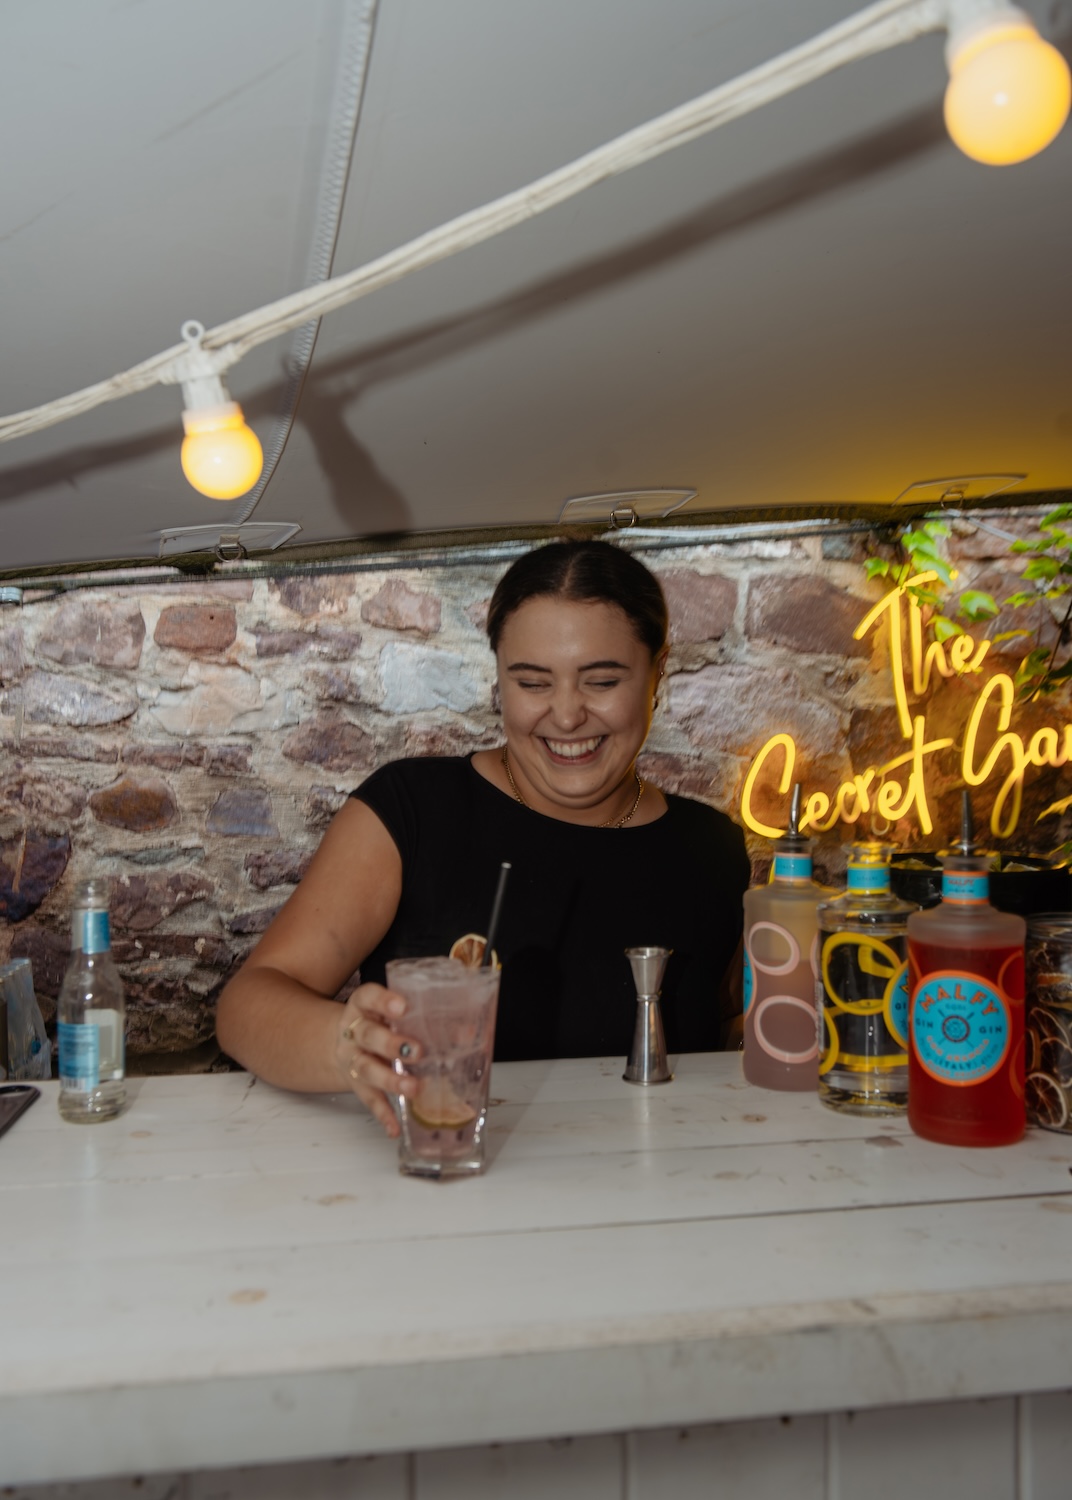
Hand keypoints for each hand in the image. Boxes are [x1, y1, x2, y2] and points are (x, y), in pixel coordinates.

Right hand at [336, 983, 419, 1137]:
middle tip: (417, 1051)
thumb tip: (468, 1032)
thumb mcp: (395, 1013)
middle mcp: (354, 1031)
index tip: (404, 1006)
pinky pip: (369, 1100)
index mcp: (364, 1005)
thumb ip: (426, 1017)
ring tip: (413, 1088)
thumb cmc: (381, 1023)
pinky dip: (383, 1114)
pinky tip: (395, 1127)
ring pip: (365, 1068)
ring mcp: (352, 1058)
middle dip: (391, 1044)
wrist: (345, 1041)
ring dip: (390, 1080)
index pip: (369, 996)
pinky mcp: (356, 1085)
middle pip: (367, 1035)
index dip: (384, 1001)